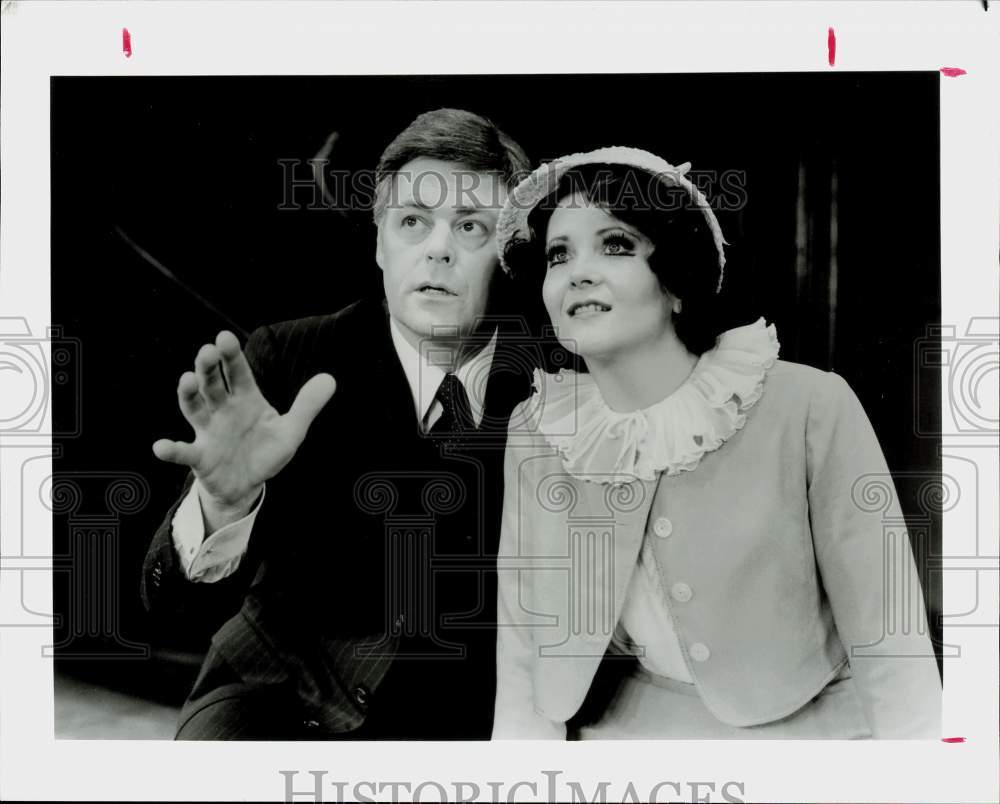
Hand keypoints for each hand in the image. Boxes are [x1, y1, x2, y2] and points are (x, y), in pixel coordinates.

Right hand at [152, 331, 335, 527]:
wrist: (247, 485)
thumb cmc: (265, 452)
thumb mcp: (291, 431)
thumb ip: (307, 406)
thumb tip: (330, 379)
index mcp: (245, 399)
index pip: (237, 372)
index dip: (231, 356)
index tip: (224, 337)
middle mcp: (222, 409)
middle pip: (212, 383)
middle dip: (208, 367)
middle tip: (207, 351)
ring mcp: (208, 431)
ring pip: (194, 408)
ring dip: (188, 394)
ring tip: (186, 380)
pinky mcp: (199, 457)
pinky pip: (183, 452)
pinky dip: (171, 450)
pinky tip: (160, 447)